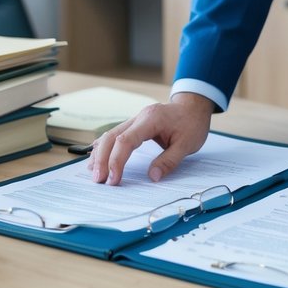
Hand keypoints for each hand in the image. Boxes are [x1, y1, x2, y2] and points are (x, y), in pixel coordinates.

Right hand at [88, 92, 214, 184]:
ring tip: (94, 173)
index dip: (116, 161)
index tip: (113, 179)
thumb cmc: (191, 124)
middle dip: (102, 160)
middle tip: (98, 180)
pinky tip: (95, 158)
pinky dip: (104, 147)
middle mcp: (138, 118)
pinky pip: (115, 135)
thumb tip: (153, 177)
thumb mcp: (188, 144)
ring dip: (100, 154)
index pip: (126, 141)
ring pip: (110, 135)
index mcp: (151, 119)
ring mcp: (134, 120)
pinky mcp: (134, 125)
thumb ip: (170, 160)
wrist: (193, 107)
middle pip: (112, 137)